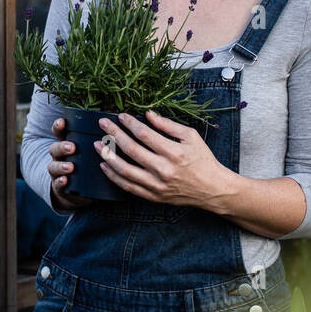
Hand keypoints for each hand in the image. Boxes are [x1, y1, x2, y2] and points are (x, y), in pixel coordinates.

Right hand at [47, 117, 94, 211]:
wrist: (75, 192)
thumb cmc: (85, 167)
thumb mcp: (89, 154)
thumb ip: (97, 145)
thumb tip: (116, 133)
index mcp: (67, 145)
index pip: (59, 133)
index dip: (58, 126)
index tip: (63, 122)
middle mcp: (59, 157)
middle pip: (55, 148)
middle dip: (62, 147)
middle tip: (72, 147)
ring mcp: (57, 171)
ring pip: (53, 166)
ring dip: (61, 166)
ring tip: (70, 167)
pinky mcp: (59, 186)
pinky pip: (57, 184)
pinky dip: (60, 182)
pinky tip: (65, 180)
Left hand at [94, 110, 229, 209]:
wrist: (212, 189)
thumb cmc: (203, 160)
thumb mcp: (191, 136)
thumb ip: (168, 125)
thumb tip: (148, 114)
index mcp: (174, 152)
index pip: (144, 134)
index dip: (130, 123)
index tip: (120, 116)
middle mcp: (163, 170)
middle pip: (131, 150)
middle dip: (114, 134)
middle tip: (103, 124)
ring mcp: (156, 185)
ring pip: (125, 170)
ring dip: (108, 156)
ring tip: (98, 144)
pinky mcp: (153, 196)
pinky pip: (128, 187)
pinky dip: (113, 176)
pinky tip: (104, 166)